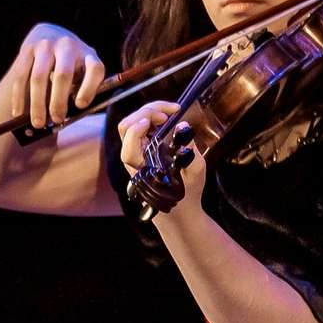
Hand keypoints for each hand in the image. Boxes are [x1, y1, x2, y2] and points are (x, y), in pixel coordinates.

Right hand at [7, 24, 105, 131]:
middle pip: (63, 75)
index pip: (94, 69)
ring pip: (38, 77)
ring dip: (37, 103)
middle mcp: (68, 45)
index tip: (80, 105)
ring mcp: (46, 45)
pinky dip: (19, 97)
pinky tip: (18, 113)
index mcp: (88, 54)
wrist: (50, 36)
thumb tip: (61, 119)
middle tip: (56, 120)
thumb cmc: (69, 66)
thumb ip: (77, 91)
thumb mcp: (81, 72)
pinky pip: (21, 76)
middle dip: (58, 101)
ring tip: (38, 122)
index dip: (89, 88)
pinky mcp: (27, 48)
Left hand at [114, 99, 203, 213]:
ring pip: (131, 126)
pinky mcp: (141, 151)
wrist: (178, 211)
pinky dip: (151, 119)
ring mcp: (136, 154)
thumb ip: (190, 152)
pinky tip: (168, 120)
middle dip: (147, 111)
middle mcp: (133, 158)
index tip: (164, 118)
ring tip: (170, 114)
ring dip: (149, 113)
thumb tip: (182, 126)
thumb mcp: (195, 173)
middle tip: (171, 111)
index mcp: (140, 165)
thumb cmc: (185, 194)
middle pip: (126, 126)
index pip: (129, 138)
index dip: (142, 123)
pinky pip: (139, 130)